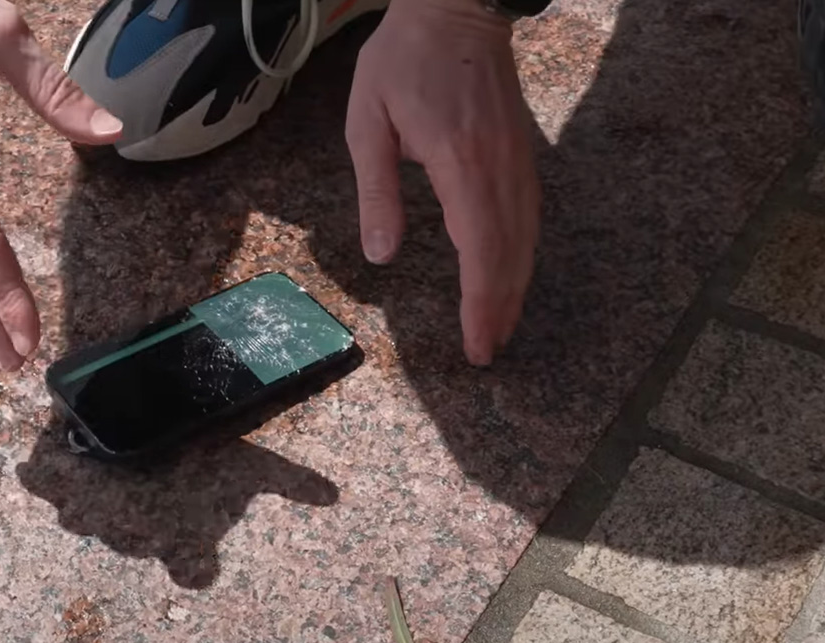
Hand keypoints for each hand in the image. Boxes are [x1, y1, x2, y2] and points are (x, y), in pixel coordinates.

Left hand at [346, 0, 539, 365]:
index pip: (480, 249)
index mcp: (460, 164)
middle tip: (487, 352)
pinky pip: (528, 216)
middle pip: (509, 255)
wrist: (459, 6)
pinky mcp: (522, 154)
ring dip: (514, 288)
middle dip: (499, 309)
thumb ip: (378, 191)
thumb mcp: (369, 122)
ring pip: (526, 239)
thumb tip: (382, 255)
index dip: (480, 303)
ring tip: (499, 327)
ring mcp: (517, 162)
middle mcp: (499, 170)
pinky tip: (511, 276)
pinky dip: (521, 255)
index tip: (477, 343)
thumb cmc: (404, 60)